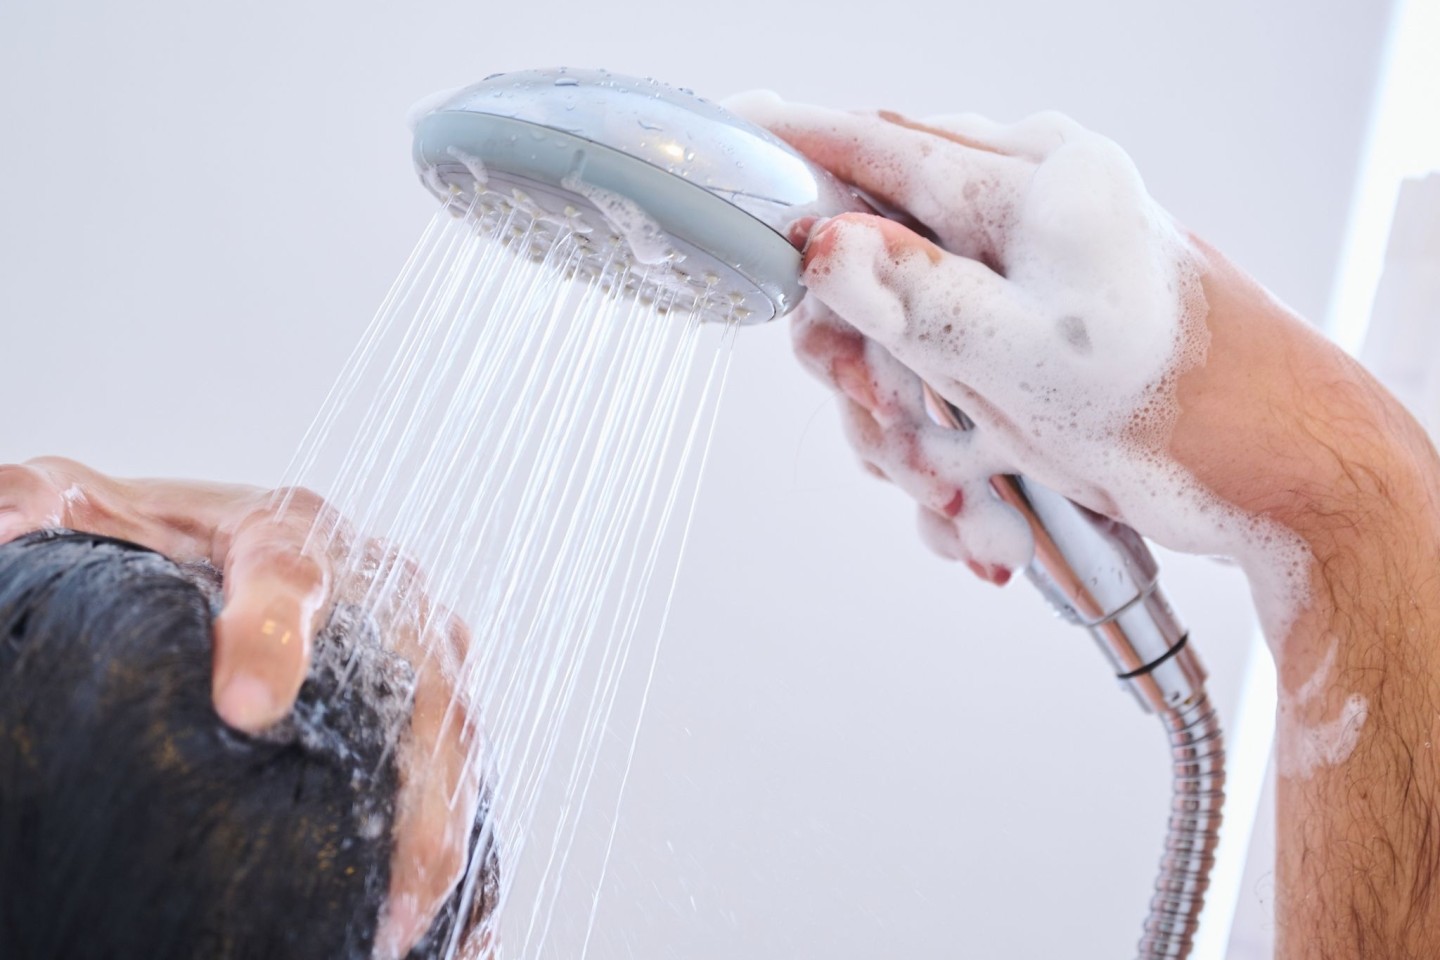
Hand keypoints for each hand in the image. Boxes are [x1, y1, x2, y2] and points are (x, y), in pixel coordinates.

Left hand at [0, 456, 479, 957]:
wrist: (222, 555)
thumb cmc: (158, 539)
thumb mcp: (87, 505)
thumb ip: (35, 505)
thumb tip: (7, 527)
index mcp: (289, 530)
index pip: (292, 573)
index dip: (274, 636)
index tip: (245, 710)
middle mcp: (379, 588)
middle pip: (425, 683)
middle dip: (418, 787)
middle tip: (385, 889)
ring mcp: (419, 649)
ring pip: (459, 738)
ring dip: (443, 838)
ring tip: (400, 929)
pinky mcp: (430, 704)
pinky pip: (462, 776)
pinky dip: (464, 853)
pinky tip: (450, 929)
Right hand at [728, 94, 1430, 627]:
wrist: (1278, 473)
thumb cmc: (1181, 404)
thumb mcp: (1025, 354)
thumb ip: (913, 292)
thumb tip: (821, 242)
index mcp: (1028, 183)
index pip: (876, 146)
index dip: (791, 152)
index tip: (728, 141)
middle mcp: (1018, 222)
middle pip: (870, 270)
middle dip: (869, 371)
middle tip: (893, 425)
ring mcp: (1019, 287)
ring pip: (899, 349)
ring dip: (916, 442)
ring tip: (967, 497)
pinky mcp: (1022, 349)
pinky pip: (942, 396)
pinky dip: (952, 464)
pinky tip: (988, 514)